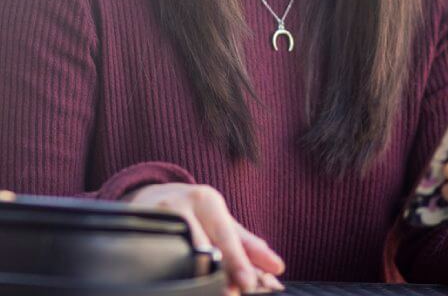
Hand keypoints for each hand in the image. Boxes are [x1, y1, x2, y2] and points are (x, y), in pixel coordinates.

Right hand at [122, 183, 284, 293]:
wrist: (150, 194)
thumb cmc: (195, 211)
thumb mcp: (221, 220)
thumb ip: (248, 244)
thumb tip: (277, 266)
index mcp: (207, 200)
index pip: (225, 235)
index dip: (238, 261)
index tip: (249, 283)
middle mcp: (181, 204)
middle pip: (202, 246)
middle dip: (218, 273)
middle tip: (231, 293)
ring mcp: (156, 217)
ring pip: (178, 252)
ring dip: (194, 275)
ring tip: (206, 290)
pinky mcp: (136, 229)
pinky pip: (153, 253)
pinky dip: (168, 271)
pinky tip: (177, 282)